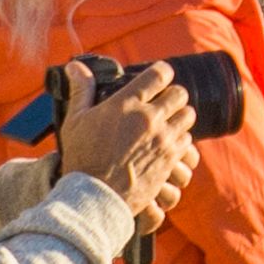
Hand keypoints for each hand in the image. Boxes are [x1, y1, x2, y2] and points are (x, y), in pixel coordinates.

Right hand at [59, 65, 197, 219]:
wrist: (94, 197)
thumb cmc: (81, 158)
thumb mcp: (75, 120)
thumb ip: (81, 89)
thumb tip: (75, 65)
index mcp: (126, 103)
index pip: (159, 74)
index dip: (162, 72)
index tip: (159, 76)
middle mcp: (149, 118)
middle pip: (179, 94)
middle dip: (173, 95)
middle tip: (164, 102)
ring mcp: (163, 139)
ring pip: (188, 116)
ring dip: (180, 117)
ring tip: (168, 123)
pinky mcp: (170, 160)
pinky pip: (188, 142)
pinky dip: (180, 141)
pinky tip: (168, 144)